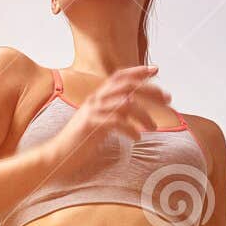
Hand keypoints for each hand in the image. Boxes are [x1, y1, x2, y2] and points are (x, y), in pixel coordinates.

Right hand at [45, 64, 170, 159]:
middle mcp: (96, 99)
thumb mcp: (100, 123)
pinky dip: (130, 129)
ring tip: (154, 128)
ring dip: (144, 115)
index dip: (138, 71)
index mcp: (98, 96)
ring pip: (125, 104)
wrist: (58, 155)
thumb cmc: (81, 142)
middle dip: (150, 90)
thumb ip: (115, 114)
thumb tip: (134, 110)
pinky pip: (115, 122)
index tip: (156, 70)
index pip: (120, 76)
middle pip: (127, 86)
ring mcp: (92, 111)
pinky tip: (138, 138)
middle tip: (168, 99)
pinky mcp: (91, 126)